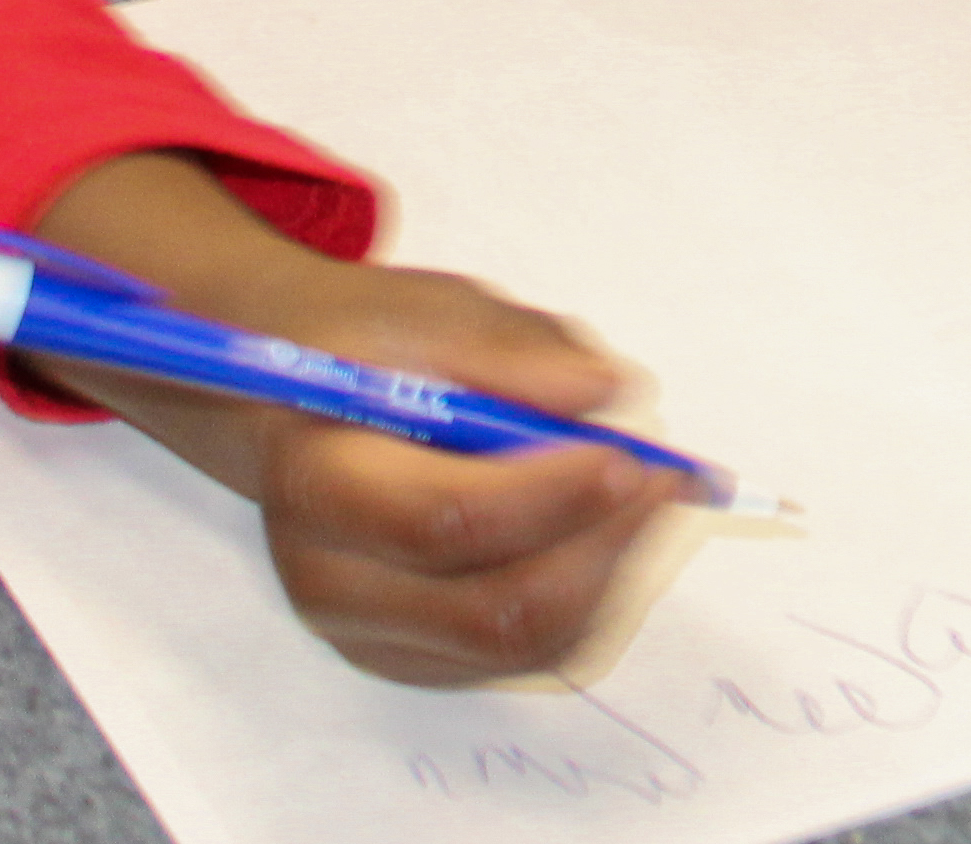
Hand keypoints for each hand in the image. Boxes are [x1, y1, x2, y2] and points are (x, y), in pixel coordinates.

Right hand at [26, 153, 683, 685]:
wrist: (307, 404)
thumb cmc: (375, 349)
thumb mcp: (432, 312)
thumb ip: (515, 352)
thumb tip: (605, 393)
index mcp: (318, 483)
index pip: (443, 522)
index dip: (550, 495)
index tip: (627, 453)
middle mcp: (332, 582)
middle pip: (490, 610)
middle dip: (598, 547)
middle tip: (663, 478)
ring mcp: (373, 634)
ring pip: (522, 645)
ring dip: (608, 575)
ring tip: (643, 494)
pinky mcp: (418, 657)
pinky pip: (526, 657)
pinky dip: (589, 601)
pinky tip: (607, 532)